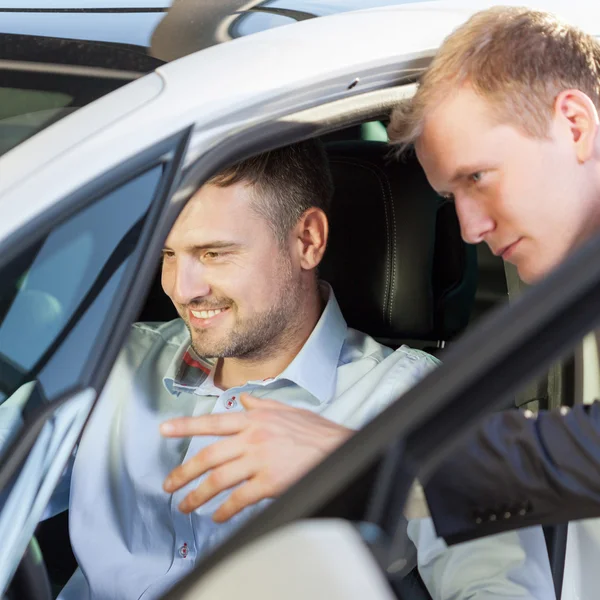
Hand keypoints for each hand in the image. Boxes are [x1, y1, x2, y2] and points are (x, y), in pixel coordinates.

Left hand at [160, 393, 352, 521]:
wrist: (338, 449)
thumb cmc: (314, 431)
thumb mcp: (286, 409)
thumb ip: (260, 404)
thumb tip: (242, 398)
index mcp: (254, 419)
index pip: (213, 422)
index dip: (186, 426)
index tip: (164, 430)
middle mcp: (252, 437)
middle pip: (209, 455)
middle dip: (184, 472)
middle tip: (169, 484)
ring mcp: (260, 460)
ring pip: (219, 479)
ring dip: (198, 495)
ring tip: (185, 506)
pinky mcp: (269, 482)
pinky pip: (239, 499)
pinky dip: (225, 510)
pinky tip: (217, 516)